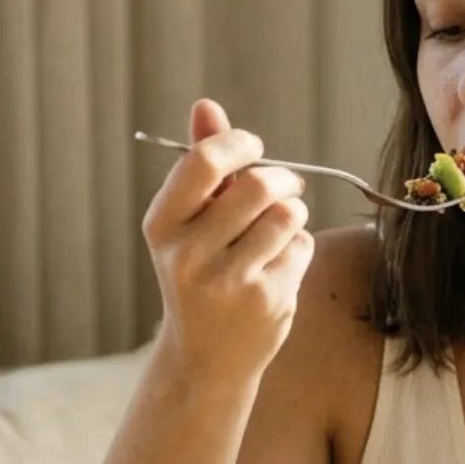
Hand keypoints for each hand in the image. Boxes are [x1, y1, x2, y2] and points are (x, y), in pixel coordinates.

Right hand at [142, 99, 314, 382]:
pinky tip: (278, 268)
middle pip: (258, 185)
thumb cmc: (200, 274)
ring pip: (287, 215)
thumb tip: (207, 105)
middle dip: (282, 178)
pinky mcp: (267, 301)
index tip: (254, 148)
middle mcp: (188, 254)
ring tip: (279, 229)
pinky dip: (299, 250)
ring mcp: (228, 282)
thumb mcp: (188, 223)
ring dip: (293, 215)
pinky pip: (303, 247)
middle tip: (286, 187)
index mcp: (161, 225)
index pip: (204, 161)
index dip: (240, 144)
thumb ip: (202, 166)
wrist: (206, 358)